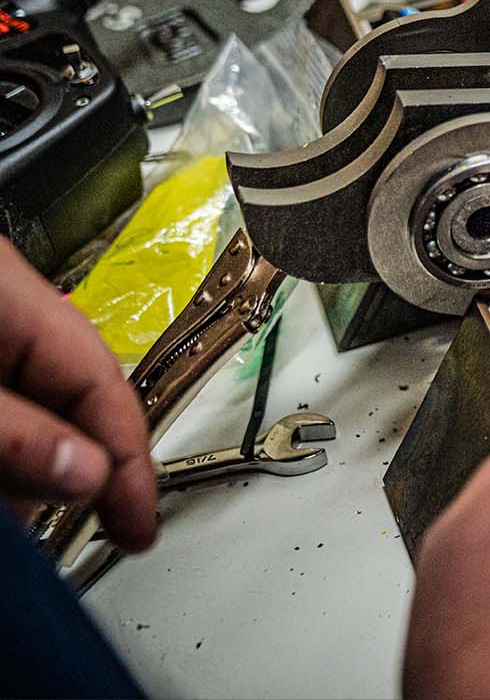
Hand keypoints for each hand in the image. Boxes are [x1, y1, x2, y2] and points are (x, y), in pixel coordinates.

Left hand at [0, 240, 155, 551]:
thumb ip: (20, 432)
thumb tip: (90, 474)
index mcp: (13, 294)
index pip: (105, 381)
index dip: (132, 459)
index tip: (140, 523)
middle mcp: (4, 313)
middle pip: (69, 401)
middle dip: (74, 472)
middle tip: (78, 531)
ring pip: (31, 415)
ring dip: (31, 473)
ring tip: (23, 521)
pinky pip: (2, 416)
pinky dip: (6, 458)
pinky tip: (3, 495)